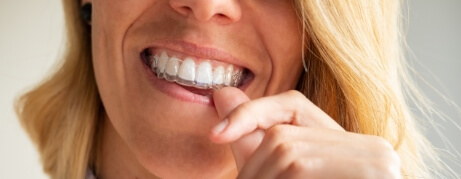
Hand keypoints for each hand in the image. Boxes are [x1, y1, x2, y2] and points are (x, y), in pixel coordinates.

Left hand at [210, 87, 400, 178]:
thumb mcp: (283, 174)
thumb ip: (254, 137)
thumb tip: (222, 94)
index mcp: (351, 143)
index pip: (292, 105)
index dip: (250, 114)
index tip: (216, 134)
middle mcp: (372, 147)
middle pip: (283, 138)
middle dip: (251, 168)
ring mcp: (380, 165)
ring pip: (290, 158)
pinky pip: (302, 170)